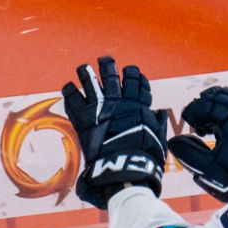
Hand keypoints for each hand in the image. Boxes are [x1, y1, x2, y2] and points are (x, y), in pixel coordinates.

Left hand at [61, 56, 167, 209]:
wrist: (124, 167)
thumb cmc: (144, 156)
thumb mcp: (158, 138)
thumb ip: (158, 124)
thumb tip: (159, 114)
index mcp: (137, 104)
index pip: (136, 81)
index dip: (133, 74)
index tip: (131, 72)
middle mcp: (117, 101)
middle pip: (111, 75)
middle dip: (108, 66)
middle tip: (105, 61)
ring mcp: (99, 107)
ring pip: (90, 80)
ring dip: (86, 72)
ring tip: (83, 68)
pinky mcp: (83, 117)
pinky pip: (73, 98)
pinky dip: (70, 91)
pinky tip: (68, 87)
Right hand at [166, 86, 227, 201]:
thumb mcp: (208, 171)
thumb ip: (188, 155)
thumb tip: (173, 142)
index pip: (210, 105)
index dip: (195, 109)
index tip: (186, 118)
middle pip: (223, 96)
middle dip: (204, 104)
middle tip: (194, 117)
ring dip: (218, 103)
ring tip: (207, 119)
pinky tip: (224, 119)